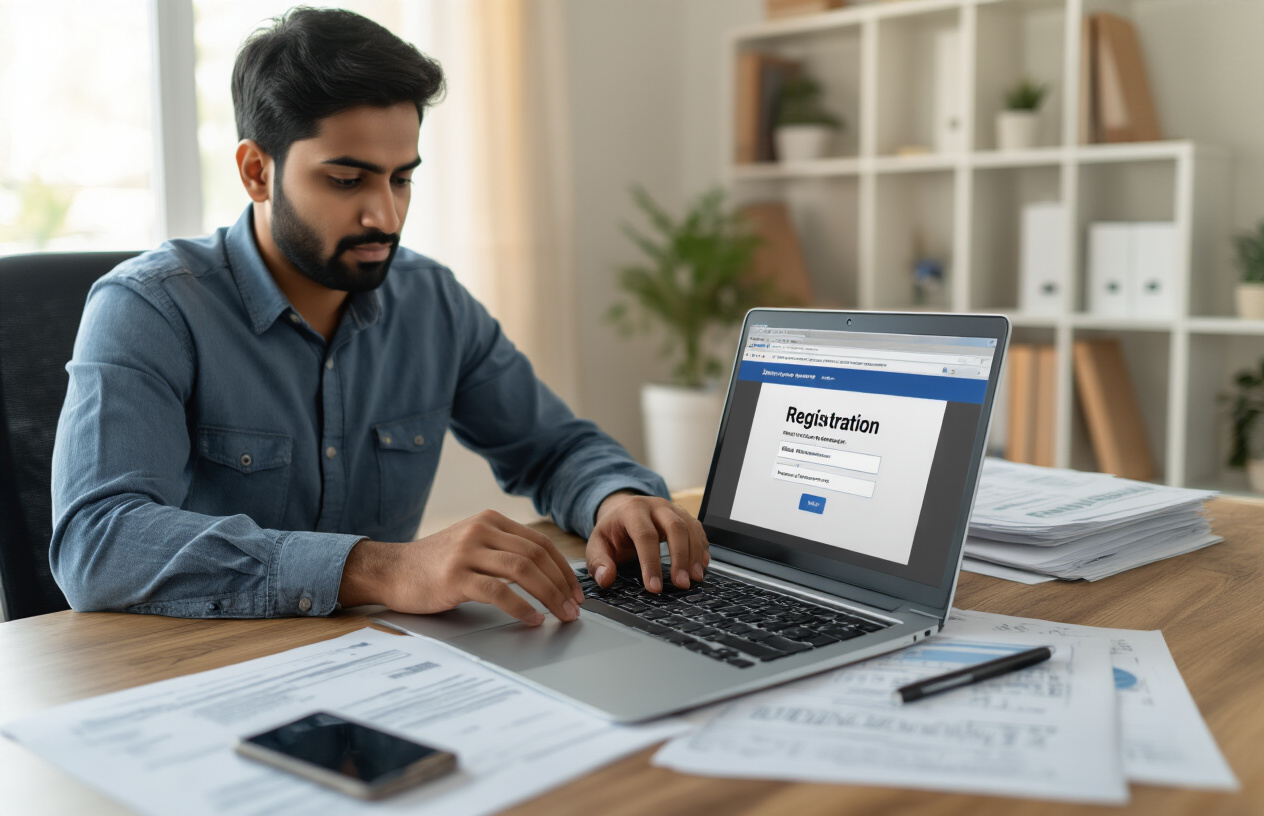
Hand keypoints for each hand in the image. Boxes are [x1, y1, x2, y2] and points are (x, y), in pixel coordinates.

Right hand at [338, 510, 583, 624]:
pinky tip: (532, 619)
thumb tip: (547, 575)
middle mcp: (481, 531)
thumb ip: (503, 550)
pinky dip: (521, 607)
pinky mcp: (454, 577)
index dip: (563, 569)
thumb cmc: (435, 564)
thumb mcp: (472, 545)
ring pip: (522, 570)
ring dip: (549, 595)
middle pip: (536, 556)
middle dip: (561, 585)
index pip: (540, 543)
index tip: (576, 591)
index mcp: (490, 521)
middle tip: (574, 608)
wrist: (391, 570)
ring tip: (560, 614)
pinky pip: (498, 591)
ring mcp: (467, 552)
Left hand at [587, 491, 709, 592]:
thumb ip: (598, 563)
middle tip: (682, 584)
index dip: (651, 563)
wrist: (622, 510)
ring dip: (695, 554)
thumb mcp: (597, 545)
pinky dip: (701, 548)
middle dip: (681, 557)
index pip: (645, 536)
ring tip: (695, 578)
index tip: (654, 587)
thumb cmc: (612, 531)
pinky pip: (698, 529)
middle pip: (675, 527)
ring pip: (690, 527)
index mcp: (632, 510)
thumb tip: (606, 579)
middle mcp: (655, 505)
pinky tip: (701, 566)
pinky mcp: (684, 516)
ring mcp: (673, 509)